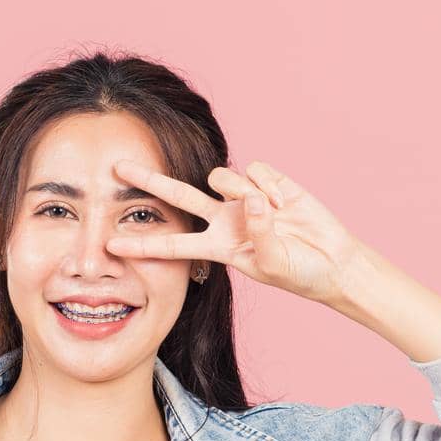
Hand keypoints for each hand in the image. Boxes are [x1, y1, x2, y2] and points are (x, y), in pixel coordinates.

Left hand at [104, 159, 362, 304]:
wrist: (330, 261)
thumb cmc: (299, 272)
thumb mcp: (272, 264)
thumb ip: (258, 234)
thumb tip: (250, 199)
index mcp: (218, 246)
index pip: (173, 244)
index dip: (143, 244)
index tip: (110, 245)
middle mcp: (224, 218)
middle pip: (178, 195)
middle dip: (148, 181)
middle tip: (116, 168)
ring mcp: (243, 198)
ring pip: (222, 176)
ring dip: (242, 191)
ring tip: (272, 212)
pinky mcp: (266, 181)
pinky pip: (255, 170)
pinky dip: (269, 185)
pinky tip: (283, 202)